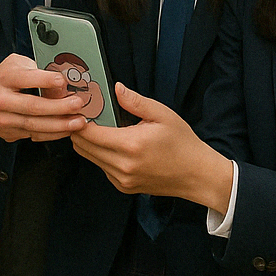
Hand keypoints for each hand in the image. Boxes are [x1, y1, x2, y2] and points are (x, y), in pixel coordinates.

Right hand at [0, 53, 87, 141]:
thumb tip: (62, 80)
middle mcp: (1, 100)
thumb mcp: (14, 64)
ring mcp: (4, 120)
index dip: (45, 80)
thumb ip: (36, 69)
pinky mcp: (9, 134)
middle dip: (59, 107)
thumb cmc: (0, 79)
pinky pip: (34, 135)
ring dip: (60, 125)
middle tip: (77, 104)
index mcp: (3, 78)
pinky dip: (52, 133)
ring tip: (78, 121)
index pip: (25, 79)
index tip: (63, 81)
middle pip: (32, 106)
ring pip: (34, 126)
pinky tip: (66, 129)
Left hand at [71, 84, 233, 214]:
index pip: (88, 133)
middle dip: (79, 130)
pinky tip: (114, 144)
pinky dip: (101, 155)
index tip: (80, 108)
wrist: (196, 174)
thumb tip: (116, 88)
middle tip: (86, 115)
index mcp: (130, 145)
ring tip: (99, 127)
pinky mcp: (123, 187)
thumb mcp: (162, 115)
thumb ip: (135, 102)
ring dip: (89, 143)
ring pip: (90, 158)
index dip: (79, 119)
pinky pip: (102, 168)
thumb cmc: (182, 143)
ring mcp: (122, 179)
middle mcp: (122, 166)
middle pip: (82, 147)